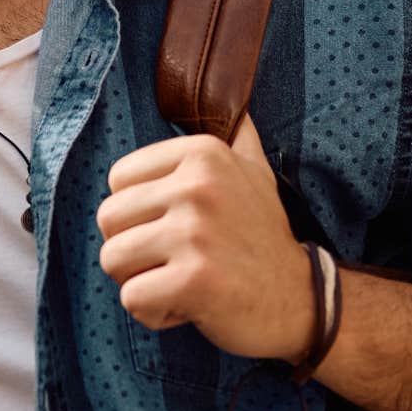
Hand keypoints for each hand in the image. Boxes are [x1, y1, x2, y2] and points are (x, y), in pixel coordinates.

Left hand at [95, 115, 312, 361]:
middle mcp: (198, 186)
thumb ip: (237, 134)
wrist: (303, 302)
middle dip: (133, 248)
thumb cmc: (263, 237)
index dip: (139, 212)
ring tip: (180, 280)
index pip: (118, 180)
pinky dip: (153, 312)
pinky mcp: (194, 280)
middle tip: (177, 259)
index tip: (179, 225)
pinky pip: (131, 298)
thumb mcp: (255, 172)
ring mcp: (195, 233)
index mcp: (202, 153)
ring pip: (112, 259)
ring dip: (140, 280)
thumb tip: (235, 98)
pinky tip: (188, 306)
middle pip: (108, 219)